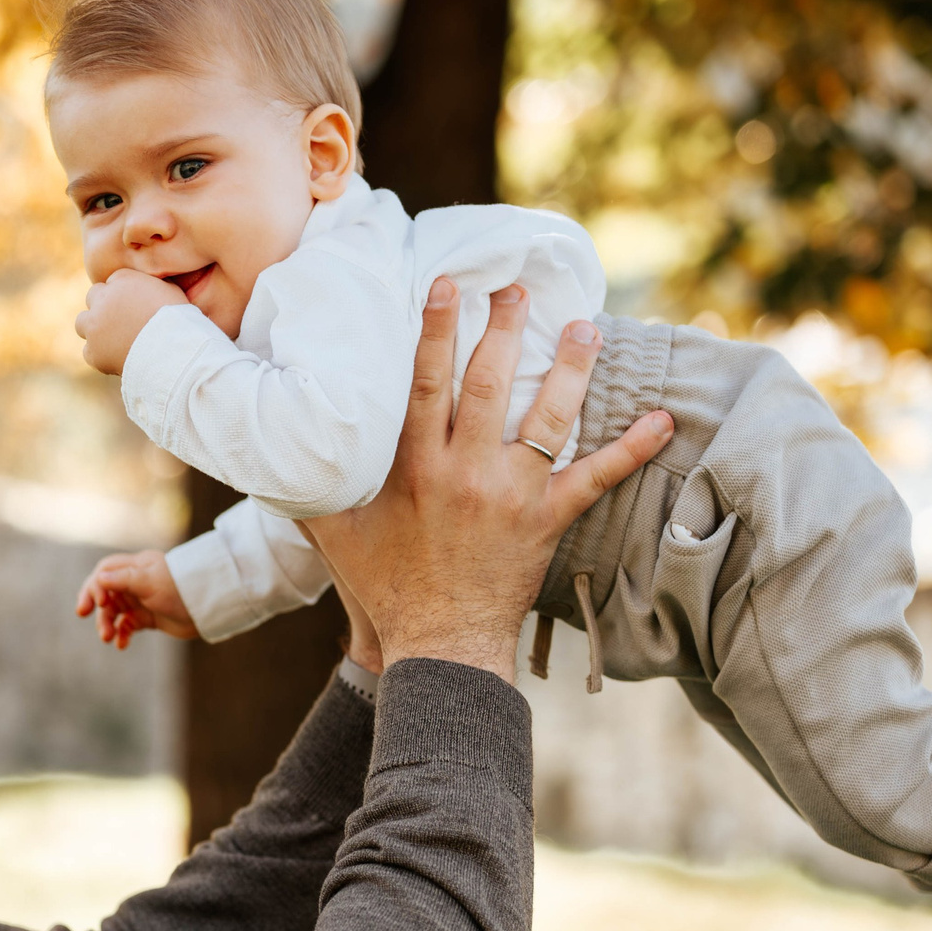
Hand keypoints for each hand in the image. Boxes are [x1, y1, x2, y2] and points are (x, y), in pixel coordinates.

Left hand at [75, 269, 187, 375]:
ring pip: (82, 323)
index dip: (123, 294)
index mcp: (123, 279)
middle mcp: (103, 299)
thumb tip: (150, 286)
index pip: (113, 281)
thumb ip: (152, 285)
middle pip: (93, 296)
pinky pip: (89, 352)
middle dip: (103, 306)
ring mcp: (94, 326)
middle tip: (120, 320)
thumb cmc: (179, 320)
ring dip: (94, 328)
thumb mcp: (171, 290)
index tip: (133, 305)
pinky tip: (117, 358)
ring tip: (113, 339)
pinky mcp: (93, 352)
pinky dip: (100, 355)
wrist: (172, 351)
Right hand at [75, 550, 197, 645]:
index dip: (95, 585)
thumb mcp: (150, 581)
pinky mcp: (148, 618)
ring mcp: (141, 600)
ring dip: (107, 624)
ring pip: (114, 612)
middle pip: (106, 593)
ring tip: (107, 638)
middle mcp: (136, 582)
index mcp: (136, 566)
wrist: (208, 607)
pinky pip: (127, 626)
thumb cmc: (180, 588)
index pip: (105, 572)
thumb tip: (99, 578)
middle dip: (95, 605)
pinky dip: (122, 634)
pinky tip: (122, 644)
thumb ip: (123, 579)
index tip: (98, 602)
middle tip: (82, 614)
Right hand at [302, 280, 672, 678]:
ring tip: (585, 327)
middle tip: (518, 289)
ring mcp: (510, 495)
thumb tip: (269, 454)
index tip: (448, 285)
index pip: (425, 382)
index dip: (435, 329)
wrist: (438, 645)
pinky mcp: (546, 521)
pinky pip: (596, 478)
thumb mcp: (333, 535)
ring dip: (570, 369)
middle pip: (489, 384)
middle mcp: (464, 473)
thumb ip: (307, 490)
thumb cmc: (384, 588)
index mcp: (413, 468)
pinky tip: (662, 420)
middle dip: (504, 329)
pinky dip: (632, 449)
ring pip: (547, 419)